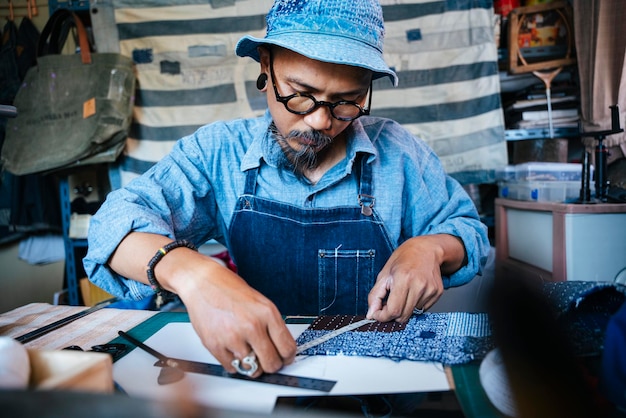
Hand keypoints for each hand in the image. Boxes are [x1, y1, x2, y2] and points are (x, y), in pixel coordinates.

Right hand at [172, 256, 296, 376]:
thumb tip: (281, 349)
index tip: (285, 359)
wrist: (202, 283)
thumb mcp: (260, 302)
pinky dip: (234, 363)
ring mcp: (233, 337)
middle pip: (271, 364)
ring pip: (252, 369)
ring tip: (247, 352)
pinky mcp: (215, 345)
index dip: (287, 358)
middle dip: (271, 365)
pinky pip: (232, 368)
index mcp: (267, 313)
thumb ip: (272, 326)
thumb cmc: (229, 291)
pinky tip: (233, 349)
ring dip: (251, 365)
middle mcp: (252, 326)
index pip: (287, 348)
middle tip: (267, 361)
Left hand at [366, 234, 464, 322]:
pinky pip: (423, 309)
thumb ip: (375, 296)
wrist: (426, 249)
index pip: (394, 310)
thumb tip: (371, 314)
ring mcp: (430, 290)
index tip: (377, 314)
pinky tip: (414, 291)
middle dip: (392, 315)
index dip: (382, 317)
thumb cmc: (403, 259)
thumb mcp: (384, 274)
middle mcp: (419, 285)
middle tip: (387, 304)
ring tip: (403, 293)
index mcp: (403, 278)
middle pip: (403, 316)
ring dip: (404, 309)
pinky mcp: (437, 293)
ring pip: (413, 314)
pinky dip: (414, 305)